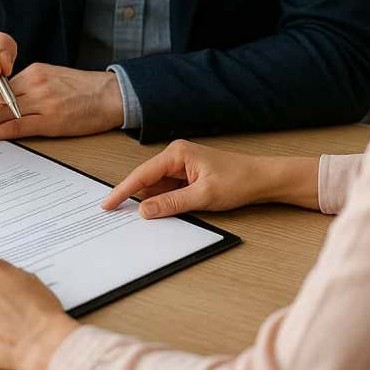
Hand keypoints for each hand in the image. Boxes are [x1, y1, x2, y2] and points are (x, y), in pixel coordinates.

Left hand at [0, 64, 123, 139]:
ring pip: (3, 110)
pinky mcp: (51, 120)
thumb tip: (9, 94)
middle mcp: (36, 83)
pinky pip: (17, 125)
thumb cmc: (86, 88)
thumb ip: (32, 84)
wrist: (112, 95)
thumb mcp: (55, 77)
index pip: (0, 82)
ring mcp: (43, 102)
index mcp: (36, 71)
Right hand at [102, 139, 320, 217]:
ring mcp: (182, 167)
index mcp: (177, 153)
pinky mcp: (187, 177)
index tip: (107, 204)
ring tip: (129, 217)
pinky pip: (167, 191)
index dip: (122, 190)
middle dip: (132, 197)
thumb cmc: (238, 180)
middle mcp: (176, 156)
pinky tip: (155, 214)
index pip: (142, 174)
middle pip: (146, 180)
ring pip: (156, 187)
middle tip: (112, 214)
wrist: (262, 179)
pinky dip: (160, 203)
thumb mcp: (203, 196)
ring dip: (147, 202)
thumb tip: (144, 210)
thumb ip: (171, 203)